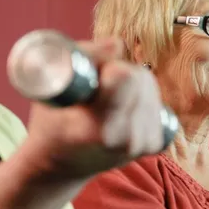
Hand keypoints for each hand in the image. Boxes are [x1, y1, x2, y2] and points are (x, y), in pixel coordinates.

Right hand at [21, 37, 167, 178]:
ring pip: (151, 87)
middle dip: (122, 69)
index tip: (95, 73)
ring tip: (109, 95)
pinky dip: (142, 97)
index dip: (110, 66)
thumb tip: (118, 44)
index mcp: (99, 127)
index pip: (126, 77)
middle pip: (141, 77)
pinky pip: (157, 102)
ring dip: (133, 82)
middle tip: (98, 81)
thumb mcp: (50, 88)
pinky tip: (124, 106)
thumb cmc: (51, 123)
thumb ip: (84, 58)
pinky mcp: (156, 144)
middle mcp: (127, 138)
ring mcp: (144, 143)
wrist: (62, 165)